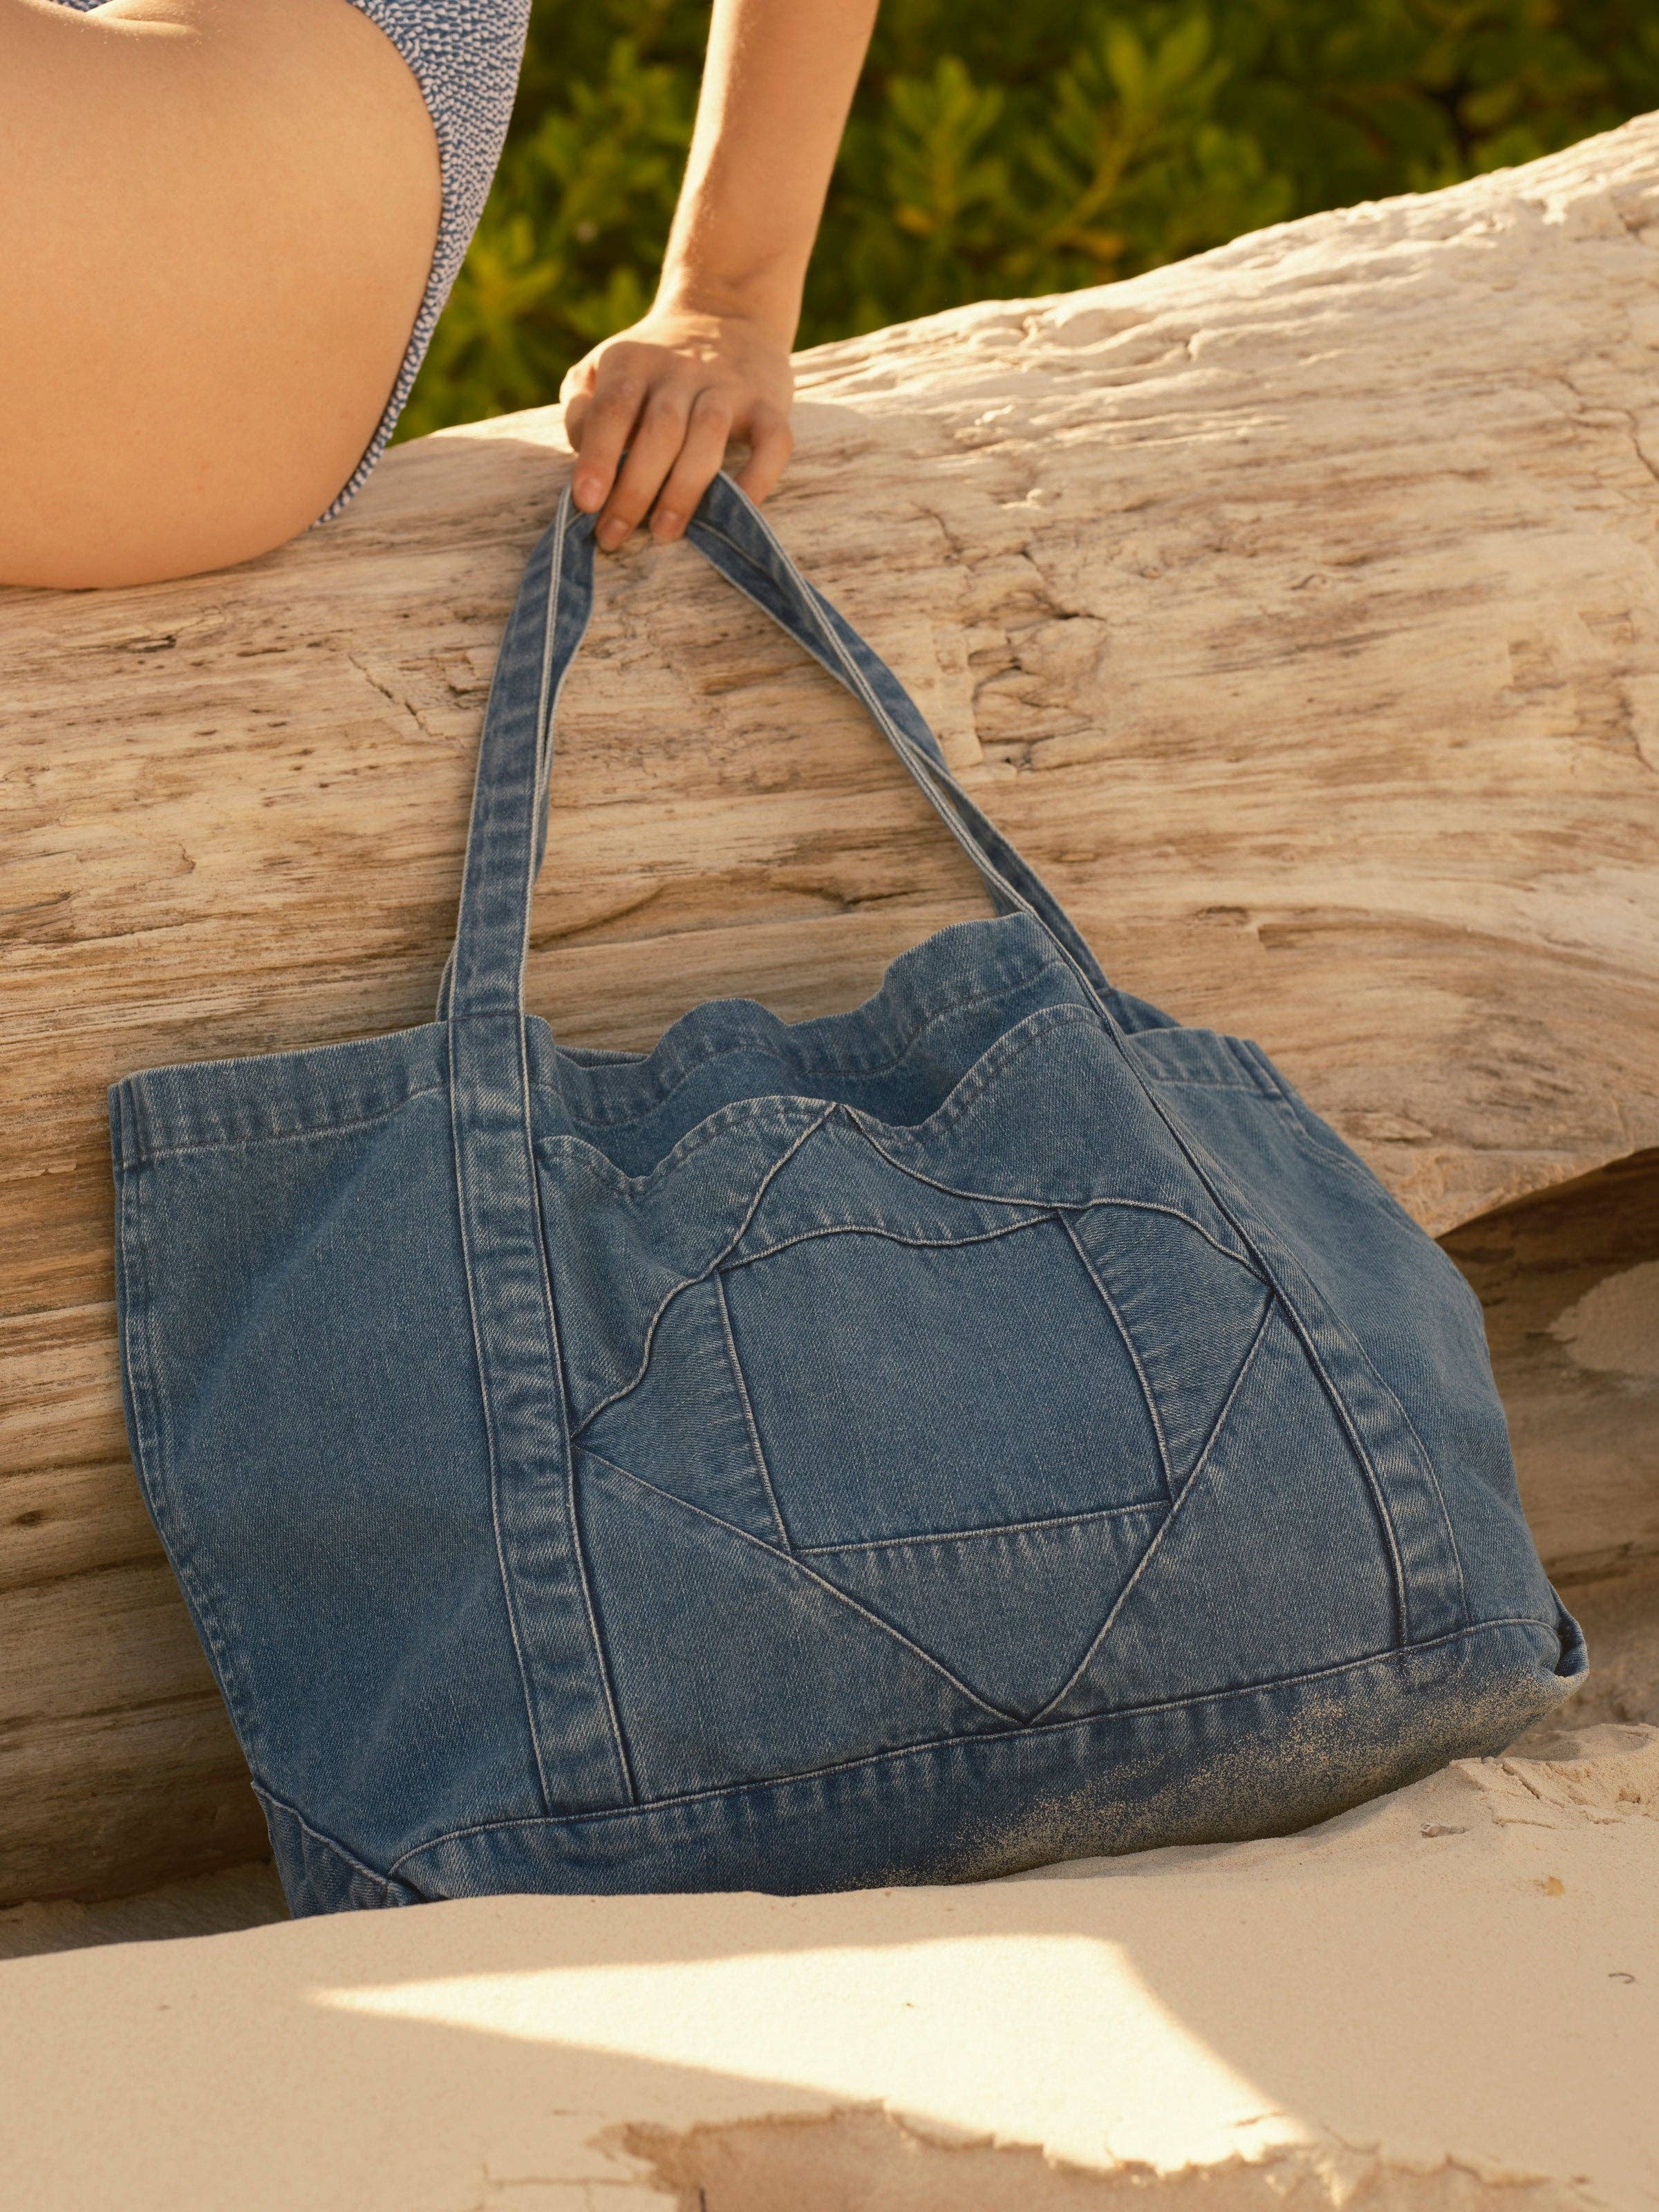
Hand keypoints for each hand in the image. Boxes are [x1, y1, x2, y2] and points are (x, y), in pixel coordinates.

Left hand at [558, 299, 795, 550]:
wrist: (726, 314)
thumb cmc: (651, 367)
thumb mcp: (603, 369)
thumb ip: (583, 407)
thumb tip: (584, 457)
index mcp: (633, 362)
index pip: (614, 408)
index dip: (599, 456)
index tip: (585, 503)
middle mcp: (681, 370)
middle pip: (660, 429)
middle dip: (635, 489)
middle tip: (614, 537)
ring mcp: (728, 386)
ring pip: (708, 435)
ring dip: (685, 488)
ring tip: (664, 532)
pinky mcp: (769, 404)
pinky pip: (772, 443)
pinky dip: (758, 477)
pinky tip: (738, 510)